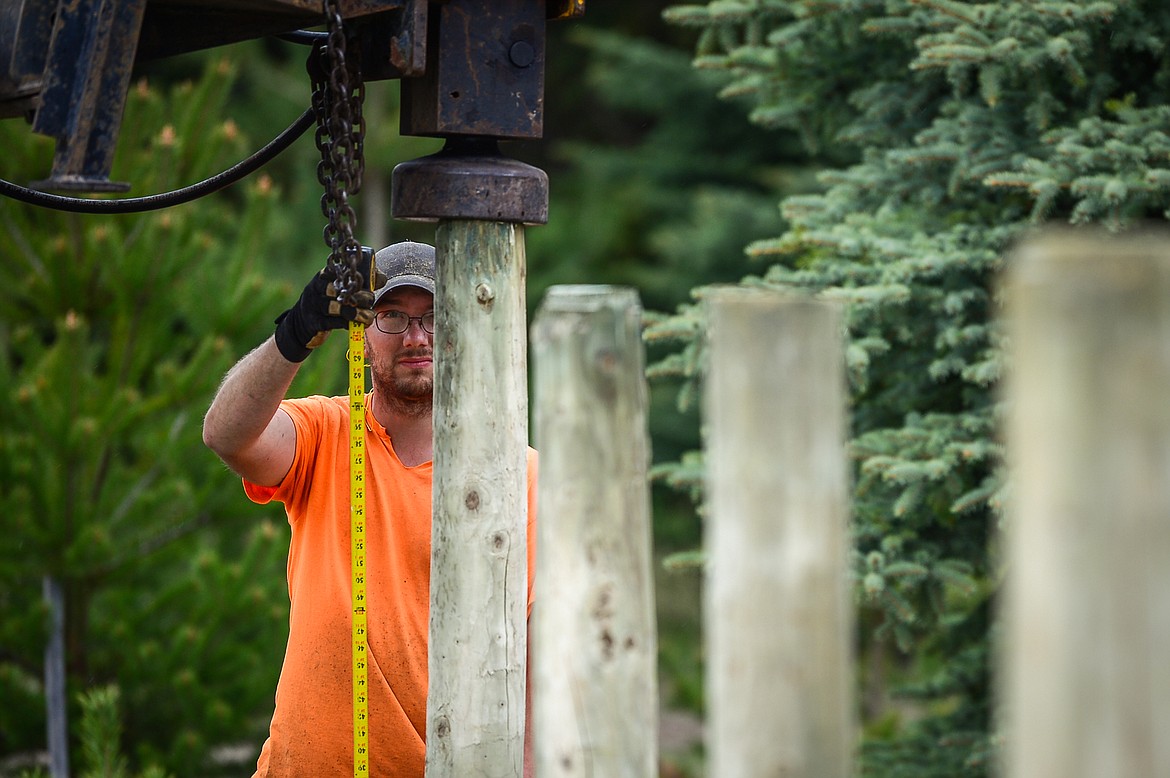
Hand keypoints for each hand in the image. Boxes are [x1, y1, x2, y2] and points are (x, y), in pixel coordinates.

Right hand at [273, 247, 386, 361]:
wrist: (301, 323)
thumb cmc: (326, 303)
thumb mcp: (337, 290)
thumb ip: (358, 283)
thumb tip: (381, 278)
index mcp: (323, 276)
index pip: (340, 271)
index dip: (357, 276)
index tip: (372, 281)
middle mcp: (316, 288)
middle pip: (338, 289)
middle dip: (359, 295)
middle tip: (371, 300)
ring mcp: (313, 305)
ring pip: (336, 307)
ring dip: (355, 312)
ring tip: (368, 316)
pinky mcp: (314, 322)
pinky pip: (332, 322)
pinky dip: (346, 324)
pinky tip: (355, 324)